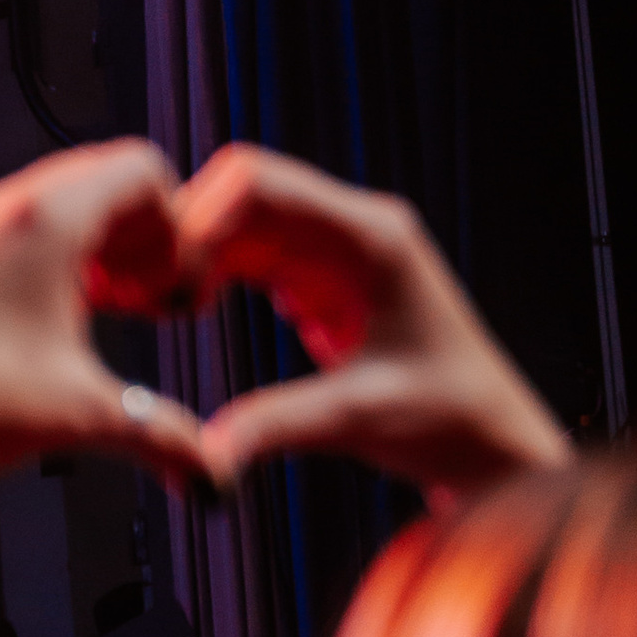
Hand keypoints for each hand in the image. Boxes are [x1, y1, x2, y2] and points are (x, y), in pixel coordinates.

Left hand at [0, 142, 211, 558]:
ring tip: (105, 308)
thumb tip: (212, 471)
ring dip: (94, 244)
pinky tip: (54, 323)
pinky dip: (50, 259)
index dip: (175, 220)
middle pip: (100, 178)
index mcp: (46, 221)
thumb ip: (167, 437)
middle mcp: (1, 211)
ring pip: (55, 203)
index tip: (173, 277)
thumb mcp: (88, 414)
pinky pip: (16, 230)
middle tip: (146, 296)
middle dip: (138, 233)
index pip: (140, 167)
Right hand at [176, 148, 570, 503]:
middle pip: (238, 190)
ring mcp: (331, 248)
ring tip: (158, 304)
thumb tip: (206, 453)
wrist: (487, 441)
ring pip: (235, 219)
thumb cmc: (450, 419)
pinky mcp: (316, 275)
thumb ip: (277, 426)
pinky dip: (209, 271)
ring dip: (191, 251)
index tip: (168, 276)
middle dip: (185, 231)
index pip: (260, 183)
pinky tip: (186, 308)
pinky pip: (246, 251)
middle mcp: (350, 227)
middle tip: (149, 293)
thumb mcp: (357, 419)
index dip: (199, 217)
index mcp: (370, 237)